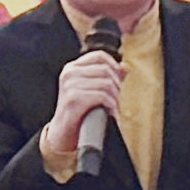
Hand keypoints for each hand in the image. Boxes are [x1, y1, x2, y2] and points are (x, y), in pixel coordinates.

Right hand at [48, 49, 126, 165]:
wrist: (63, 134)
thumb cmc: (79, 112)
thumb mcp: (93, 90)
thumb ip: (108, 77)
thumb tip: (125, 67)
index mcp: (72, 68)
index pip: (99, 56)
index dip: (114, 66)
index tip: (119, 80)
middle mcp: (69, 74)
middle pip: (106, 70)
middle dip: (116, 86)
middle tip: (116, 100)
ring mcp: (70, 86)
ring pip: (106, 84)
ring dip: (115, 99)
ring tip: (113, 108)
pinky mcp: (73, 99)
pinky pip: (102, 96)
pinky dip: (111, 106)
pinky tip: (110, 113)